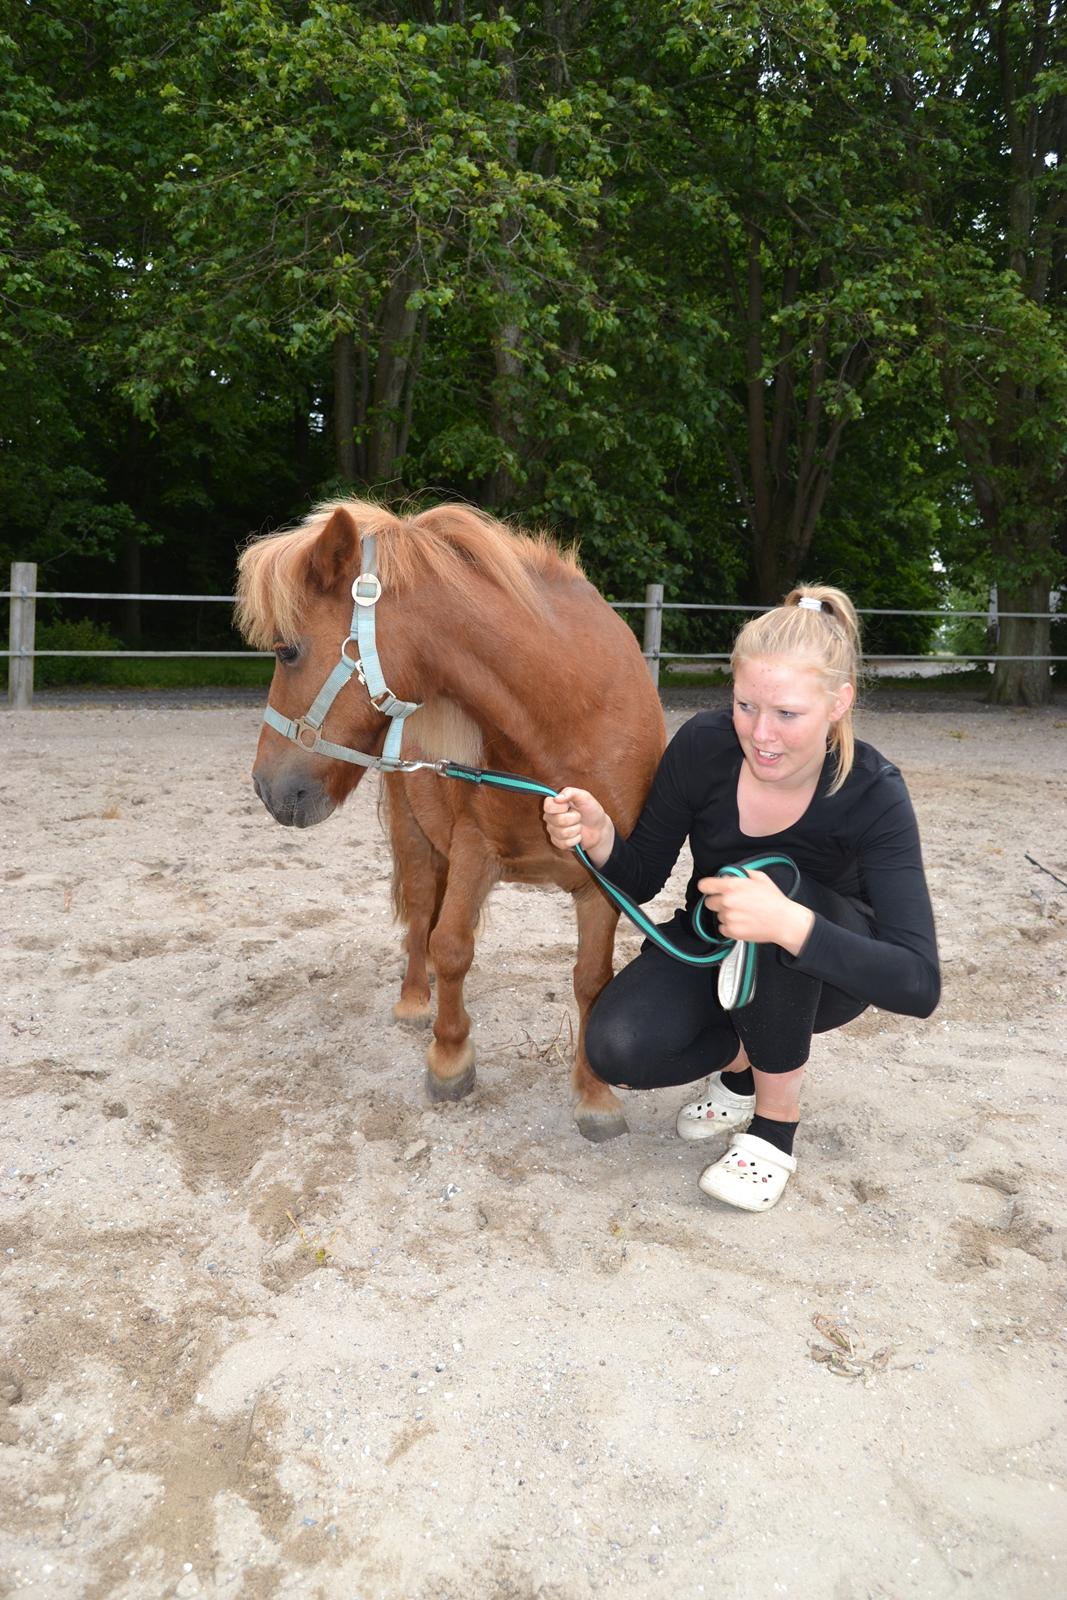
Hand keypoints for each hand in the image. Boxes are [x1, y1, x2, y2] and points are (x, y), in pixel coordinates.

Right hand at [542, 787, 615, 866]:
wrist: (599, 828)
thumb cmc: (591, 810)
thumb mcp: (584, 797)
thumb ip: (571, 792)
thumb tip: (557, 798)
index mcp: (554, 804)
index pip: (547, 806)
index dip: (561, 807)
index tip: (570, 806)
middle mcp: (551, 817)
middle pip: (557, 820)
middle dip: (574, 819)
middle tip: (578, 816)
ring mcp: (553, 831)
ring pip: (562, 833)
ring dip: (576, 829)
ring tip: (579, 826)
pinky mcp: (558, 842)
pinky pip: (564, 843)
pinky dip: (576, 839)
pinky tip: (578, 835)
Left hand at [696, 869, 814, 956]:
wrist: (783, 922)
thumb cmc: (774, 900)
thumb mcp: (760, 877)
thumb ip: (741, 873)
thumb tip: (731, 874)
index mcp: (732, 886)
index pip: (705, 885)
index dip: (707, 887)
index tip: (710, 889)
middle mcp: (727, 901)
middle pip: (709, 902)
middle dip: (718, 901)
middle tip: (733, 903)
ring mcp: (728, 917)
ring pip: (718, 915)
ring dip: (726, 914)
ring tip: (743, 914)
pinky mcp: (732, 931)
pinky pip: (722, 928)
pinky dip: (730, 927)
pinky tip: (743, 922)